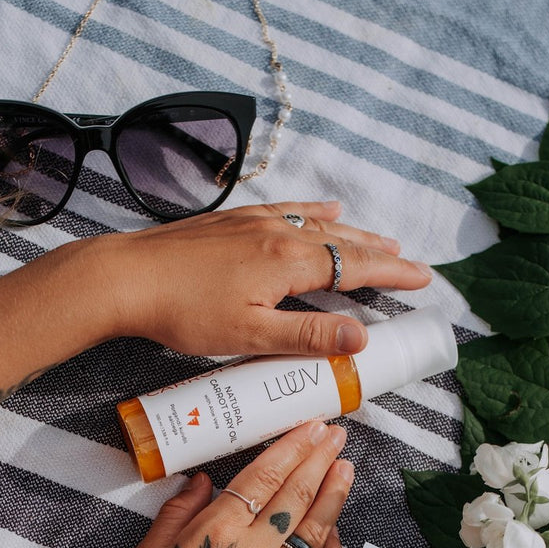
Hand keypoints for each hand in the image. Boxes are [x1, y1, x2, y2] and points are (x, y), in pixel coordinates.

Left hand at [94, 200, 430, 360]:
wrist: (125, 277)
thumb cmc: (183, 312)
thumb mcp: (251, 335)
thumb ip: (308, 335)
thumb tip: (361, 338)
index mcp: (288, 262)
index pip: (356, 267)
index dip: (392, 273)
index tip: (423, 278)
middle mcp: (277, 233)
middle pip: (342, 241)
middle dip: (379, 252)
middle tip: (410, 261)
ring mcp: (252, 222)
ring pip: (315, 223)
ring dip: (351, 232)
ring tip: (378, 237)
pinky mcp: (230, 221)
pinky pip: (285, 210)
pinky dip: (311, 211)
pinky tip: (319, 209)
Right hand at [101, 420, 350, 547]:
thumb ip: (177, 514)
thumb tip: (205, 481)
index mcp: (218, 529)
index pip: (266, 475)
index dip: (292, 447)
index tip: (312, 426)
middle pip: (297, 494)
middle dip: (321, 460)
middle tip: (338, 435)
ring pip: (317, 530)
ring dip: (335, 496)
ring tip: (346, 469)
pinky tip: (337, 535)